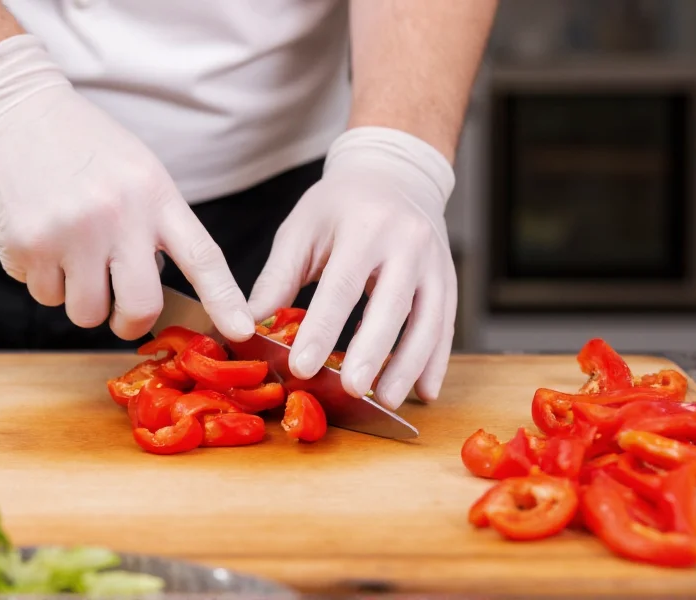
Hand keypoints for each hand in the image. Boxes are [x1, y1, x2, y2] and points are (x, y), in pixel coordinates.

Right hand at [0, 35, 254, 341]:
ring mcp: (70, 233)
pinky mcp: (27, 246)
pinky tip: (40, 240)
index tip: (240, 331)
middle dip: (131, 322)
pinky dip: (42, 279)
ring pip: (86, 312)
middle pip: (142, 307)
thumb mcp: (139, 170)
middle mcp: (118, 216)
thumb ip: (157, 223)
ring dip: (79, 298)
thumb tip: (161, 283)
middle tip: (120, 312)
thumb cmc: (82, 143)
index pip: (202, 257)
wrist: (12, 108)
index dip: (224, 300)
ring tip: (70, 256)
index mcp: (155, 195)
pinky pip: (43, 295)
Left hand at [248, 127, 456, 408]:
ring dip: (409, 365)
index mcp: (365, 226)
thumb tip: (246, 327)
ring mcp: (435, 262)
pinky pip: (447, 324)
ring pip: (429, 320)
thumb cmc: (338, 206)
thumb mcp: (301, 230)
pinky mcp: (449, 279)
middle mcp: (408, 242)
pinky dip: (436, 361)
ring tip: (387, 400)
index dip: (322, 329)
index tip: (303, 366)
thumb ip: (277, 279)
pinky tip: (424, 391)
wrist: (394, 174)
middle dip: (372, 352)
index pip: (342, 285)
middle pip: (393, 305)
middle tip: (352, 390)